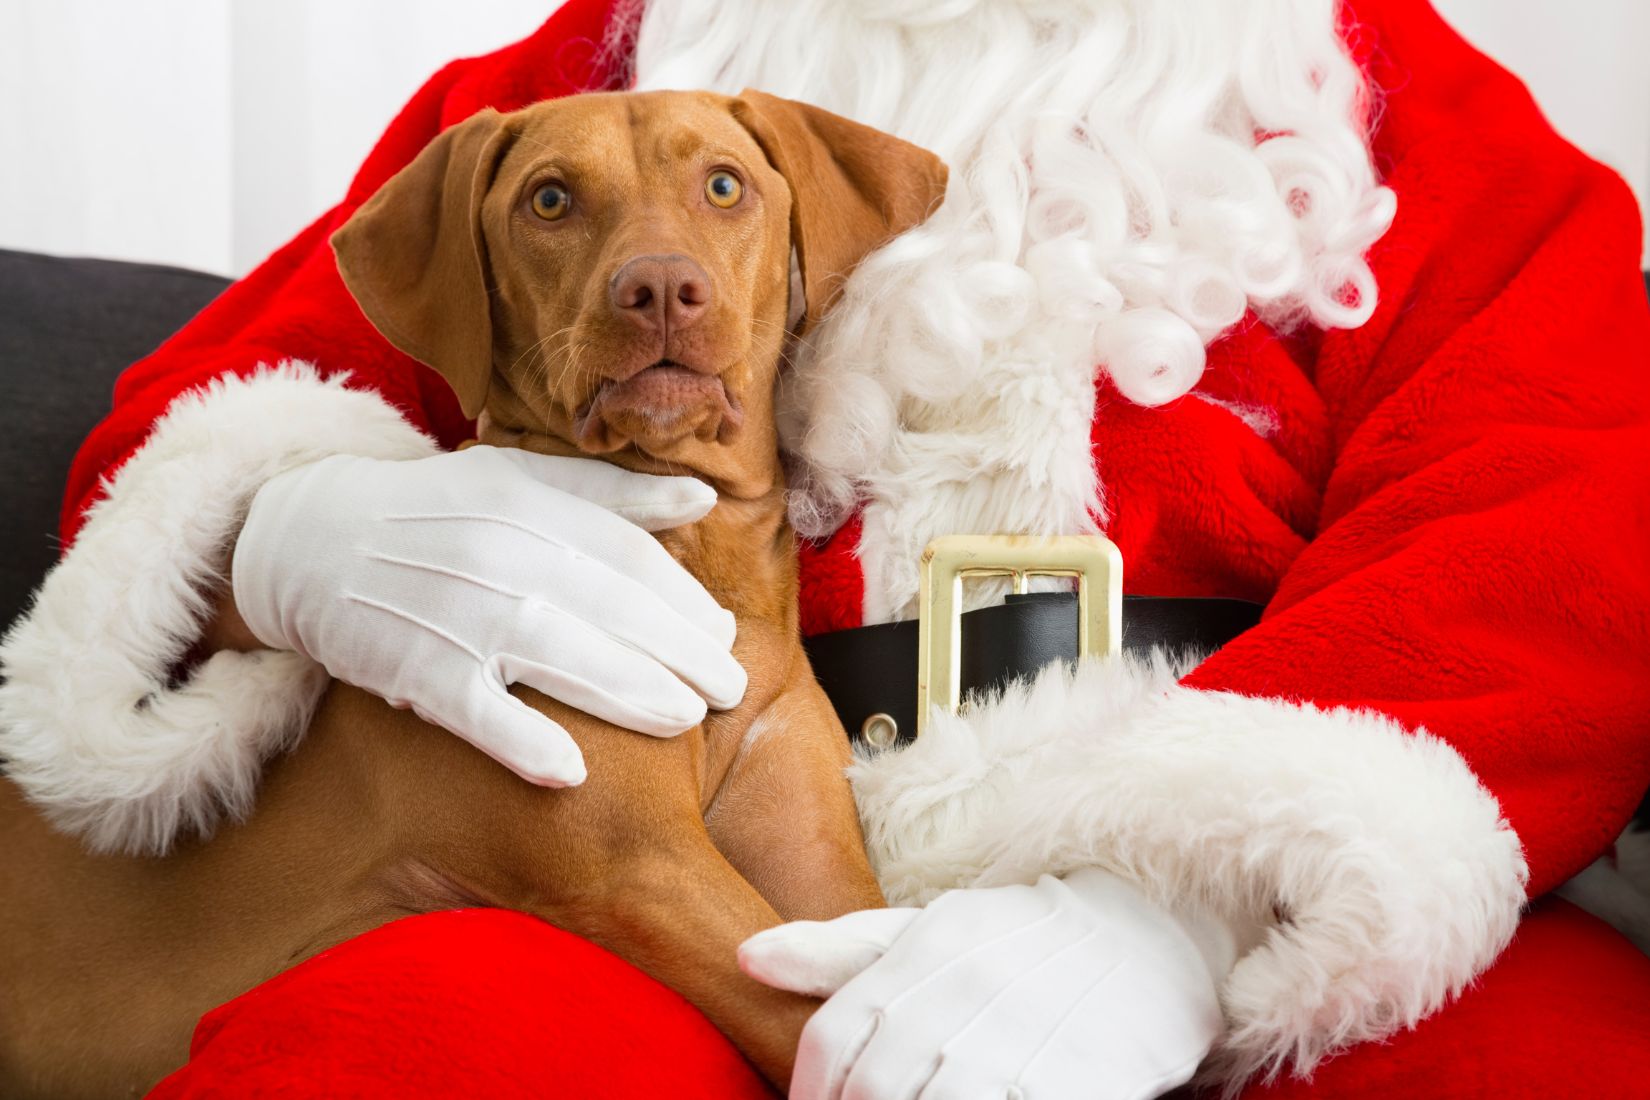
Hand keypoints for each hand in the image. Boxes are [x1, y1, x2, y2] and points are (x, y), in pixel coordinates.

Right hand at [232, 445, 746, 785]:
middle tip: (728, 688)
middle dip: (676, 649)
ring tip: (682, 719)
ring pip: (552, 651)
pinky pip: (470, 707)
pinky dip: (518, 737)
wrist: (306, 539)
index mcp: (526, 503)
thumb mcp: (518, 480)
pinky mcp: (408, 665)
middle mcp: (495, 550)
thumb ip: (612, 495)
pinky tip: (571, 771)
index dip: (680, 597)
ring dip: (624, 688)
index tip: (723, 634)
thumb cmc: (433, 513)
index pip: (623, 552)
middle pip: (604, 603)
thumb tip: (704, 499)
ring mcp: (451, 609)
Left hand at [740, 871, 1233, 1099]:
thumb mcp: (933, 926)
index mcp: (925, 947)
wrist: (1155, 928)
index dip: (808, 1090)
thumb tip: (748, 957)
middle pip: (874, 1084)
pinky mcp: (1074, 1076)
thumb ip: (840, 949)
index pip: (834, 1034)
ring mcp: (1021, 1032)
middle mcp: (966, 986)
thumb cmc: (1026, 937)